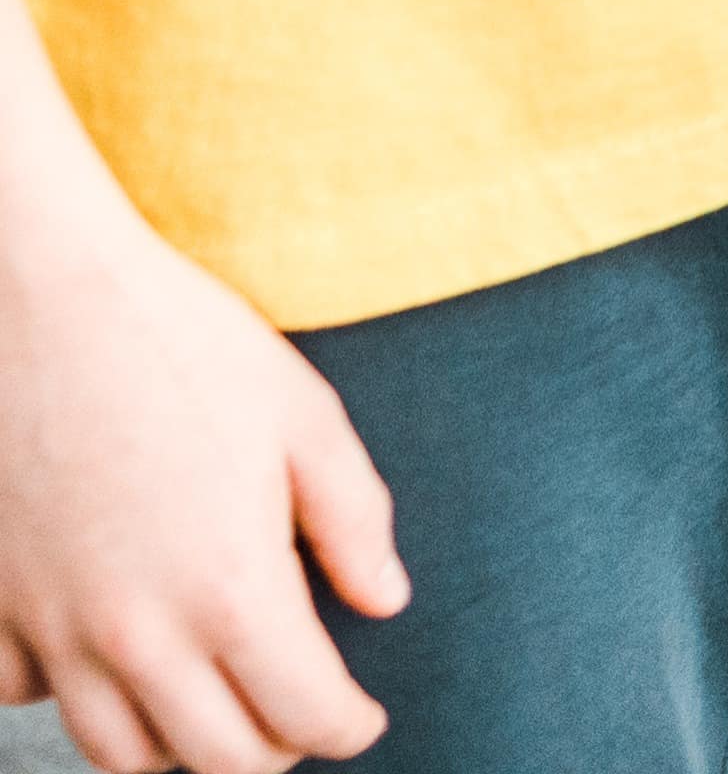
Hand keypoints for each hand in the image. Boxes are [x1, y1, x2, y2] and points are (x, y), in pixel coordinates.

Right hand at [0, 191, 402, 771]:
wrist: (46, 305)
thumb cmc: (183, 346)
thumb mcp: (304, 416)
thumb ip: (354, 519)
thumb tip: (385, 600)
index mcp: (230, 590)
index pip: (301, 715)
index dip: (347, 727)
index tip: (364, 718)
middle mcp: (137, 635)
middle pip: (213, 760)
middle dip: (272, 749)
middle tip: (301, 713)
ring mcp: (53, 633)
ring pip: (120, 753)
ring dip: (178, 743)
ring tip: (219, 698)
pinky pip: (32, 699)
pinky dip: (78, 696)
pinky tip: (112, 652)